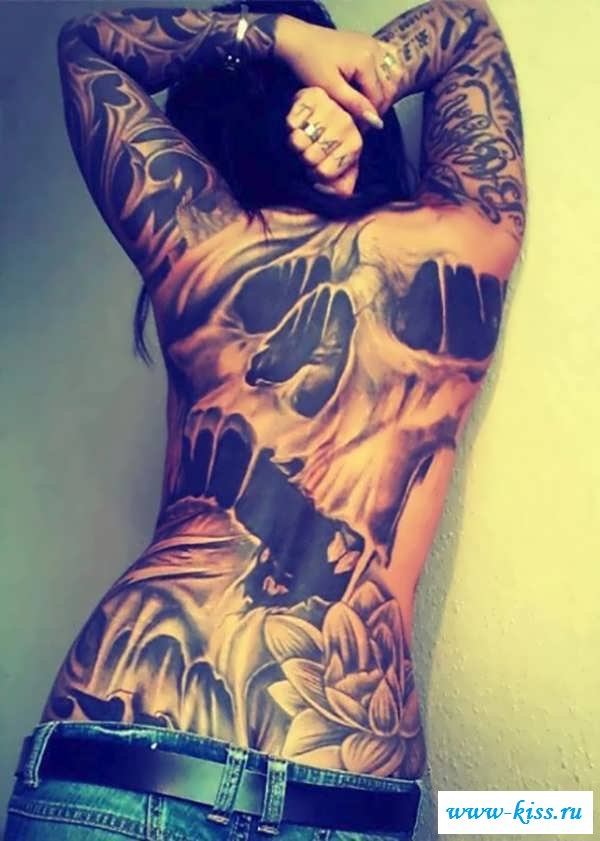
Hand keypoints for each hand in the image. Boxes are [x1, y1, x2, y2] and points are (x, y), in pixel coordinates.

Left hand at [274, 14, 402, 129]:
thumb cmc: (309, 63)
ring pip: (389, 77)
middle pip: (387, 87)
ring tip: (364, 108)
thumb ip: (354, 104)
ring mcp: (372, 44)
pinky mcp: (367, 43)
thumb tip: (376, 122)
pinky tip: (368, 91)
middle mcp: (374, 49)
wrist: (297, 39)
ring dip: (380, 95)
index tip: (360, 130)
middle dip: (377, 107)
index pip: (379, 97)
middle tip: (363, 122)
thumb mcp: (330, 87)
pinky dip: (379, 80)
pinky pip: (383, 65)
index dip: (371, 117)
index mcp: (366, 60)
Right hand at [286, 86, 362, 197]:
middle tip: (310, 150)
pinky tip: (301, 123)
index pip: (324, 172)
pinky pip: (291, 122)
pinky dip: (291, 126)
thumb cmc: (329, 146)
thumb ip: (342, 187)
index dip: (316, 173)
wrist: (321, 115)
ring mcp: (330, 106)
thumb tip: (340, 195)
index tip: (319, 165)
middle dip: (305, 158)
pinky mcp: (312, 95)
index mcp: (355, 145)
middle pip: (310, 158)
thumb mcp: (339, 170)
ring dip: (297, 143)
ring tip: (305, 137)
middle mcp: (346, 123)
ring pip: (298, 141)